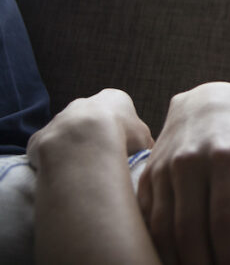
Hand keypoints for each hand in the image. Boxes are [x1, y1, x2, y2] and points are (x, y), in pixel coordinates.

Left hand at [27, 89, 153, 166]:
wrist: (84, 141)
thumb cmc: (122, 136)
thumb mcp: (146, 139)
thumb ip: (145, 143)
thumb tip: (147, 154)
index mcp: (113, 98)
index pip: (118, 109)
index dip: (122, 128)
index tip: (124, 145)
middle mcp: (84, 103)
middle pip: (90, 119)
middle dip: (95, 136)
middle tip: (103, 157)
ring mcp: (60, 118)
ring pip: (67, 134)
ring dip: (74, 148)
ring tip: (84, 168)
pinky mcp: (40, 137)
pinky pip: (48, 150)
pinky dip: (55, 161)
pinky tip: (64, 172)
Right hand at [137, 82, 229, 264]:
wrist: (201, 105)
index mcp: (226, 157)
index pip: (226, 217)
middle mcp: (190, 163)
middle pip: (191, 229)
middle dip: (202, 262)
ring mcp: (164, 170)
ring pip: (163, 228)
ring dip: (176, 259)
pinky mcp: (147, 177)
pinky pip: (145, 219)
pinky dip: (155, 244)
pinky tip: (169, 258)